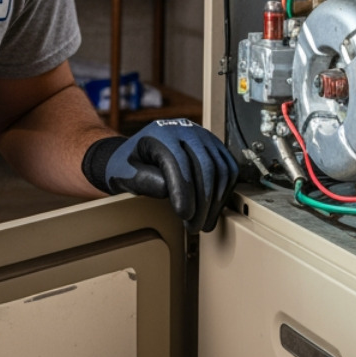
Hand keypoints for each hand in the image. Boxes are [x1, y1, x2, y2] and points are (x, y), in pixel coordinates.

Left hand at [81, 119, 237, 231]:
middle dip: (203, 202)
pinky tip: (212, 210)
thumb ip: (146, 181)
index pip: (179, 162)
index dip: (184, 191)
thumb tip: (170, 191)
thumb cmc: (127, 166)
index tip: (184, 215)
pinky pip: (229, 169)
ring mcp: (203, 137)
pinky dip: (224, 193)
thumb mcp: (126, 174)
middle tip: (195, 226)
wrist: (133, 155)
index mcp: (161, 133)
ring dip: (215, 202)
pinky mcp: (215, 147)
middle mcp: (186, 130)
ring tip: (203, 222)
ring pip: (221, 170)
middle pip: (205, 167)